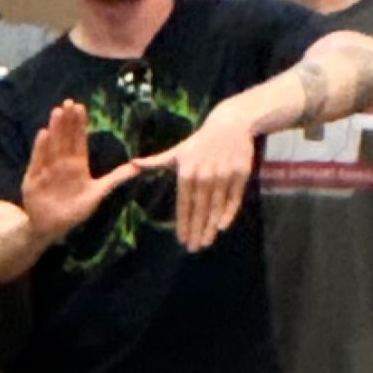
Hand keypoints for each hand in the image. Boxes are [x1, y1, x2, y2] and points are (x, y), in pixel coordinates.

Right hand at [20, 101, 145, 243]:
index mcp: (77, 165)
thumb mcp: (98, 193)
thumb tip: (139, 167)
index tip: (81, 108)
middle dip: (67, 121)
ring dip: (55, 130)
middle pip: (65, 138)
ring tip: (57, 112)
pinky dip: (40, 149)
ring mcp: (47, 170)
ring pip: (52, 145)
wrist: (52, 228)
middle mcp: (62, 164)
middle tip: (68, 103)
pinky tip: (43, 134)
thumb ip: (116, 178)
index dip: (80, 124)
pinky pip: (38, 161)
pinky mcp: (34, 179)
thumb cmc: (74, 210)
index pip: (79, 140)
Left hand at [133, 102, 259, 250]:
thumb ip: (155, 162)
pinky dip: (228, 213)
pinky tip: (222, 227)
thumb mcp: (176, 152)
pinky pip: (234, 198)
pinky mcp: (240, 173)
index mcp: (186, 173)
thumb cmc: (199, 142)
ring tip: (206, 242)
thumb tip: (132, 163)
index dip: (183, 223)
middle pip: (199, 209)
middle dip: (196, 230)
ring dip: (210, 226)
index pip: (184, 205)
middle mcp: (204, 176)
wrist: (230, 124)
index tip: (181, 239)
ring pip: (216, 206)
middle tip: (193, 248)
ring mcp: (223, 175)